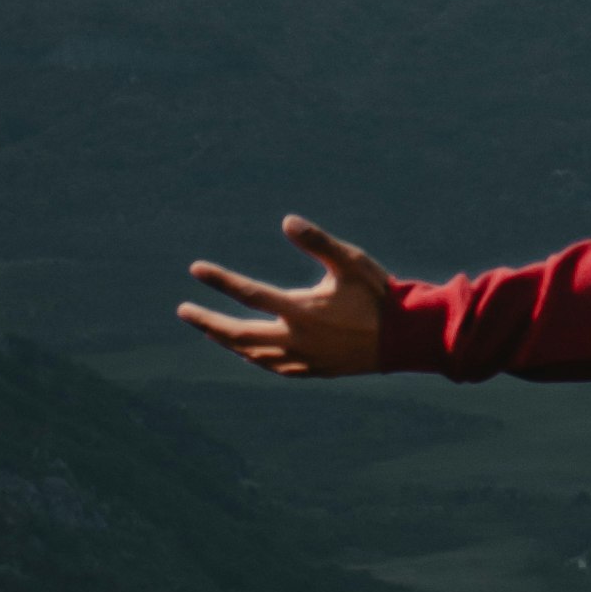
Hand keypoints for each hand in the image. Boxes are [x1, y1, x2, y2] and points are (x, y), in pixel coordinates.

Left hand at [178, 214, 395, 374]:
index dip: (219, 280)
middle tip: (184, 311)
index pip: (249, 294)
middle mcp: (296, 339)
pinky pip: (273, 368)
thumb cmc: (378, 294)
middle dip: (208, 322)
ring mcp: (304, 359)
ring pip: (252, 355)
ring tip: (210, 329)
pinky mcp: (314, 371)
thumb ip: (317, 241)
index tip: (195, 269)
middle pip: (238, 334)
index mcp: (301, 310)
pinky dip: (254, 358)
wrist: (406, 338)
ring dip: (227, 341)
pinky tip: (247, 353)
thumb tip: (286, 221)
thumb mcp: (350, 260)